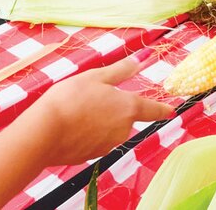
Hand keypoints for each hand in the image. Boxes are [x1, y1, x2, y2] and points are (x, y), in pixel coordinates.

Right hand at [15, 58, 172, 165]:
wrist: (44, 132)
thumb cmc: (71, 98)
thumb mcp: (96, 77)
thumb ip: (121, 70)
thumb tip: (141, 60)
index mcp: (128, 108)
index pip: (152, 110)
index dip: (162, 109)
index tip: (171, 112)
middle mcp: (123, 129)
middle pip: (125, 118)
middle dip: (113, 109)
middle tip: (89, 99)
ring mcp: (107, 145)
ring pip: (109, 130)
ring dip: (99, 122)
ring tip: (76, 112)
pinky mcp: (91, 156)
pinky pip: (95, 141)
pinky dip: (87, 134)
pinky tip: (71, 127)